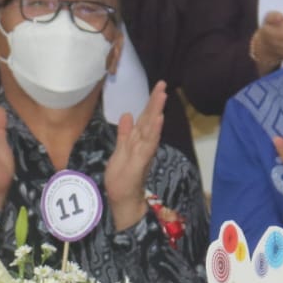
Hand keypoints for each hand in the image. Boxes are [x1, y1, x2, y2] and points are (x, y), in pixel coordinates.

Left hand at [105, 80, 165, 229]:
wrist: (122, 199)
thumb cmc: (122, 177)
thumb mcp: (120, 150)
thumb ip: (124, 133)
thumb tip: (127, 114)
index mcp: (138, 140)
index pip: (145, 118)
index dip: (151, 102)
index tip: (158, 86)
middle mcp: (143, 144)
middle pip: (150, 119)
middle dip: (156, 102)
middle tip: (163, 84)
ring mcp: (143, 152)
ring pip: (151, 128)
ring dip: (156, 112)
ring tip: (162, 95)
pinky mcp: (141, 161)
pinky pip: (148, 144)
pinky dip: (154, 131)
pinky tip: (158, 119)